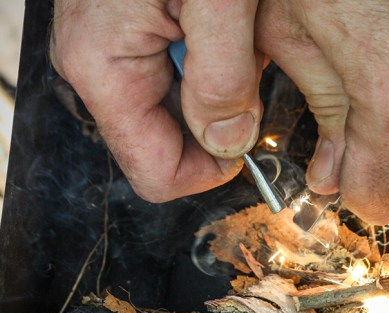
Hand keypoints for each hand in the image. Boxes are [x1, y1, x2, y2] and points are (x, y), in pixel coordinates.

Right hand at [50, 0, 263, 201]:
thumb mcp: (220, 2)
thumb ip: (224, 77)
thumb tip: (229, 143)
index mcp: (104, 69)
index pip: (156, 174)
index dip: (211, 170)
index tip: (247, 136)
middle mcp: (95, 69)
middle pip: (169, 145)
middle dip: (221, 115)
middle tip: (245, 61)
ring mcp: (107, 54)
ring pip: (178, 111)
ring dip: (221, 84)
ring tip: (234, 35)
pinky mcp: (124, 40)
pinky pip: (175, 78)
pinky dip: (210, 61)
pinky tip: (221, 27)